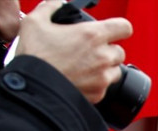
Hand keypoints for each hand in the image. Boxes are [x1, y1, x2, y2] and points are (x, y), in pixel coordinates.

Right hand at [16, 1, 132, 103]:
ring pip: (115, 71)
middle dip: (108, 50)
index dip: (119, 27)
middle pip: (120, 51)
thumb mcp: (35, 21)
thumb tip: (57, 3)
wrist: (33, 87)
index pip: (124, 27)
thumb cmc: (35, 55)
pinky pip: (105, 88)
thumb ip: (51, 7)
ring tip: (86, 67)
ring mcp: (102, 78)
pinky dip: (97, 85)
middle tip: (91, 51)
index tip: (113, 30)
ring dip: (106, 68)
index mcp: (92, 35)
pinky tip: (81, 80)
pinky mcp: (98, 94)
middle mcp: (102, 57)